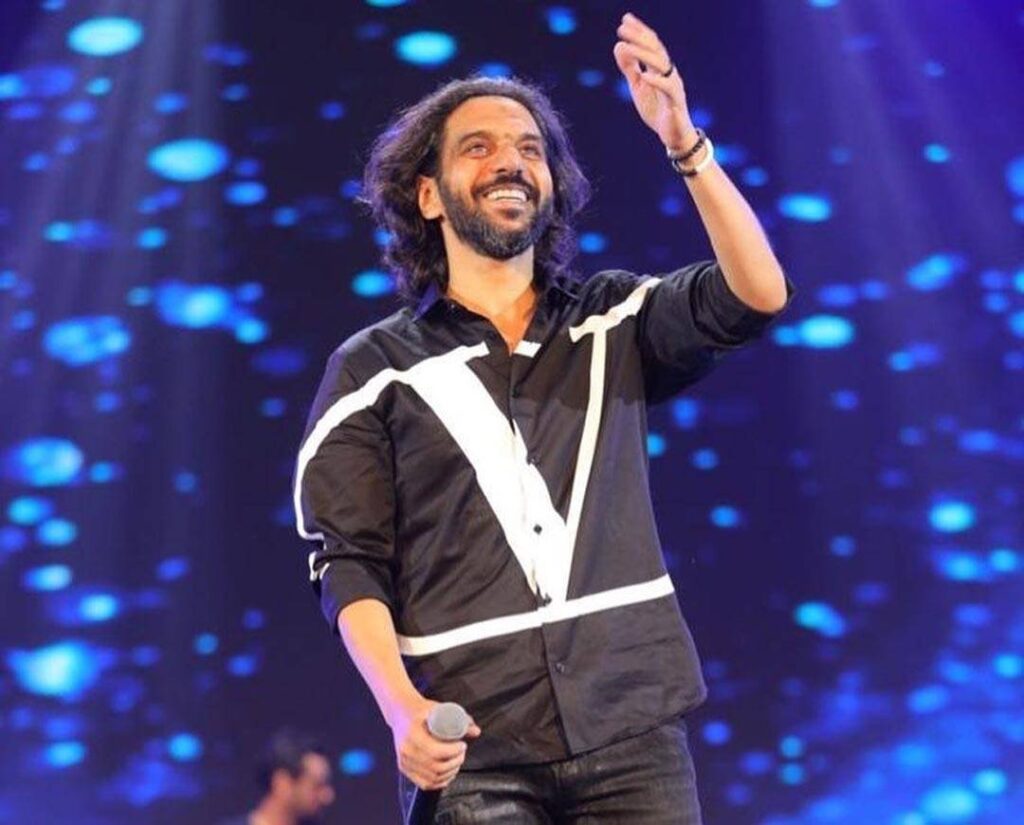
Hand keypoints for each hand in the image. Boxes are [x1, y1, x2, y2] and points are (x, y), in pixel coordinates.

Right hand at [388, 695, 482, 790]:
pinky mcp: (404, 768)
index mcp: (412, 733)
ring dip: (449, 773)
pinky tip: (448, 773)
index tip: (462, 745)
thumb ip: (458, 719)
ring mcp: (404, 761)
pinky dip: (439, 782)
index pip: (435, 751)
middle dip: (454, 762)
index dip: (453, 752)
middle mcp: (406, 750)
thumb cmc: (420, 710)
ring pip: (431, 778)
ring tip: (456, 761)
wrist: (400, 712)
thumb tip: (475, 731)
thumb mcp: (438, 708)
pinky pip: (424, 783)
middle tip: (461, 753)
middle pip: (435, 767)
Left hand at [613, 12, 696, 153]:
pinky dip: (657, 82)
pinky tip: (644, 76)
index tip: (624, 20)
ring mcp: (674, 87)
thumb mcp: (638, 86)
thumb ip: (630, 68)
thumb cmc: (657, 110)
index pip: (651, 45)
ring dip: (643, 55)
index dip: (638, 31)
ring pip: (662, 66)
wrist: (673, 136)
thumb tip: (619, 46)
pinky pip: (668, 90)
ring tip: (627, 47)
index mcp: (661, 69)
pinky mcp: (676, 104)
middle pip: (655, 50)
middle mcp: (669, 74)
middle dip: (638, 38)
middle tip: (621, 28)